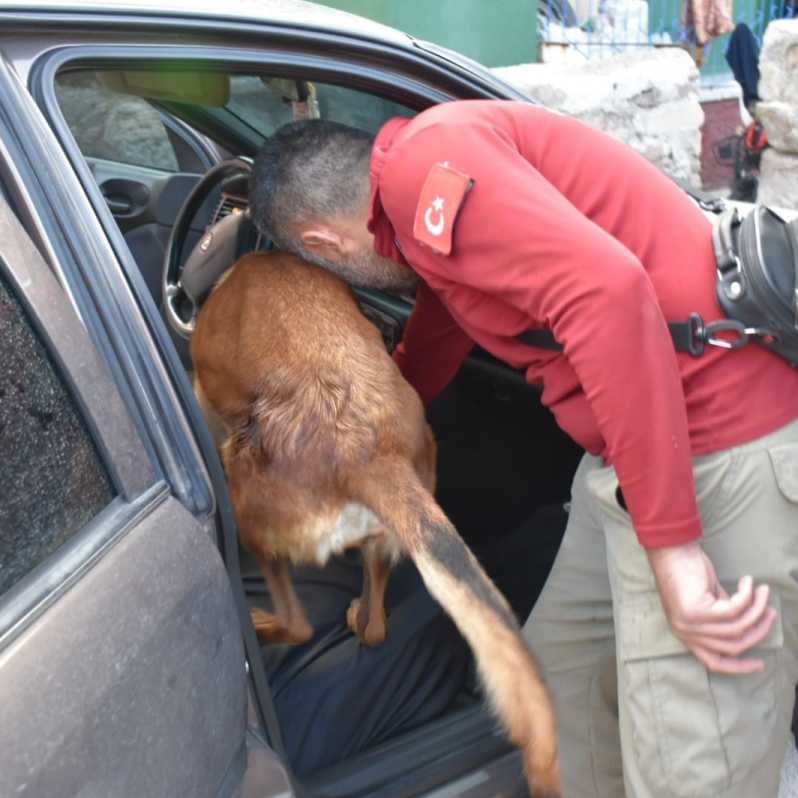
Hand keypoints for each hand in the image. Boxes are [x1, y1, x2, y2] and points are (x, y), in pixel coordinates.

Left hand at [646, 542, 776, 674]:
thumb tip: (753, 624)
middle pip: (732, 646)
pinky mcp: (697, 611)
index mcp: (685, 635)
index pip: (714, 662)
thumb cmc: (687, 570)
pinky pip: (734, 610)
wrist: (670, 549)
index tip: (759, 663)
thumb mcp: (706, 600)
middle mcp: (686, 634)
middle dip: (758, 631)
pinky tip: (748, 582)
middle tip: (770, 613)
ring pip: (737, 628)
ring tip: (764, 592)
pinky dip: (746, 596)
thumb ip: (722, 616)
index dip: (739, 667)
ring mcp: (690, 624)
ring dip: (756, 610)